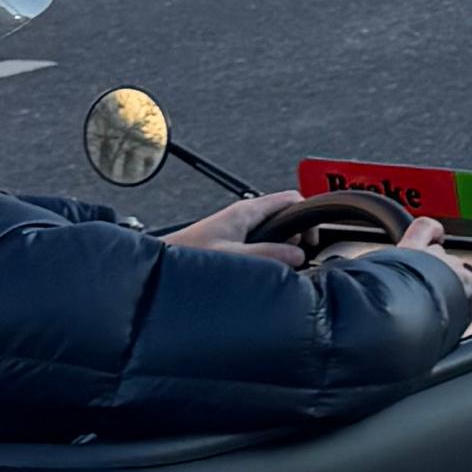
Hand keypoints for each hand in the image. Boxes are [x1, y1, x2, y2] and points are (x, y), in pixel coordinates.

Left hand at [171, 188, 319, 263]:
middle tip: (299, 258)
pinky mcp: (229, 243)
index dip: (308, 217)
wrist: (158, 266)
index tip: (313, 239)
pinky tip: (264, 272)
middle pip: (284, 217)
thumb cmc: (185, 256)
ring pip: (272, 232)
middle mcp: (242, 217)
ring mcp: (236, 229)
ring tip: (282, 268)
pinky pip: (260, 244)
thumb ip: (268, 255)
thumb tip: (297, 255)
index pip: (290, 199)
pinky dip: (268, 256)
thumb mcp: (233, 256)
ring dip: (281, 249)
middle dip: (296, 236)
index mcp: (245, 212)